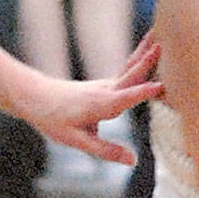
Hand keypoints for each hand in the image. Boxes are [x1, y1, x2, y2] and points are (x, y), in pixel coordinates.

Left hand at [26, 33, 162, 161]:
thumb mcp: (77, 141)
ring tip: (160, 37)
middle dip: (147, 61)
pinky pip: (127, 70)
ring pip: (130, 67)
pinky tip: (147, 53)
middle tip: (164, 46)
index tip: (162, 85)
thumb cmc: (53, 119)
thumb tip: (133, 160)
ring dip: (145, 53)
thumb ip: (106, 151)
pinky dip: (139, 59)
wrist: (34, 97)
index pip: (125, 97)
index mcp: (101, 104)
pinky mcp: (105, 84)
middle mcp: (106, 90)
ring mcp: (106, 85)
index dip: (143, 92)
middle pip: (131, 73)